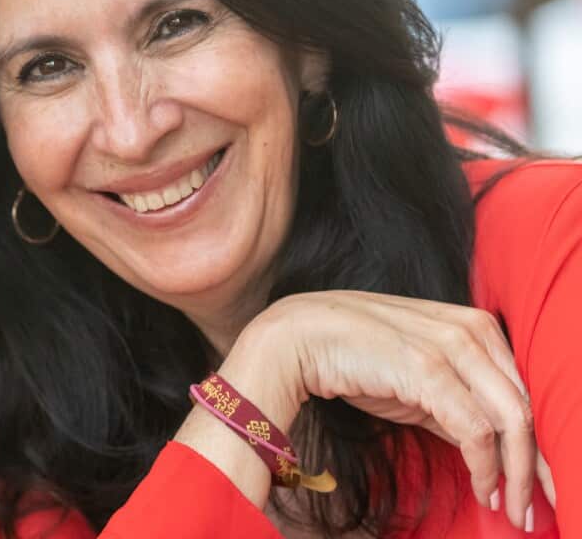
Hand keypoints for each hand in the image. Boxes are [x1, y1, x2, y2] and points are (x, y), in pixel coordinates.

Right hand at [247, 291, 540, 528]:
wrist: (295, 338)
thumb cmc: (350, 355)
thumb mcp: (414, 374)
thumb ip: (454, 399)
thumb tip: (485, 443)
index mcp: (472, 324)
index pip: (523, 387)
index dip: (535, 438)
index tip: (536, 478)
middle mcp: (470, 330)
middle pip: (525, 405)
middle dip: (536, 463)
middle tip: (537, 505)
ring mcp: (451, 347)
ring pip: (510, 420)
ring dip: (517, 473)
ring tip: (514, 508)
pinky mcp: (429, 370)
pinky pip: (475, 430)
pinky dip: (486, 467)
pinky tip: (484, 490)